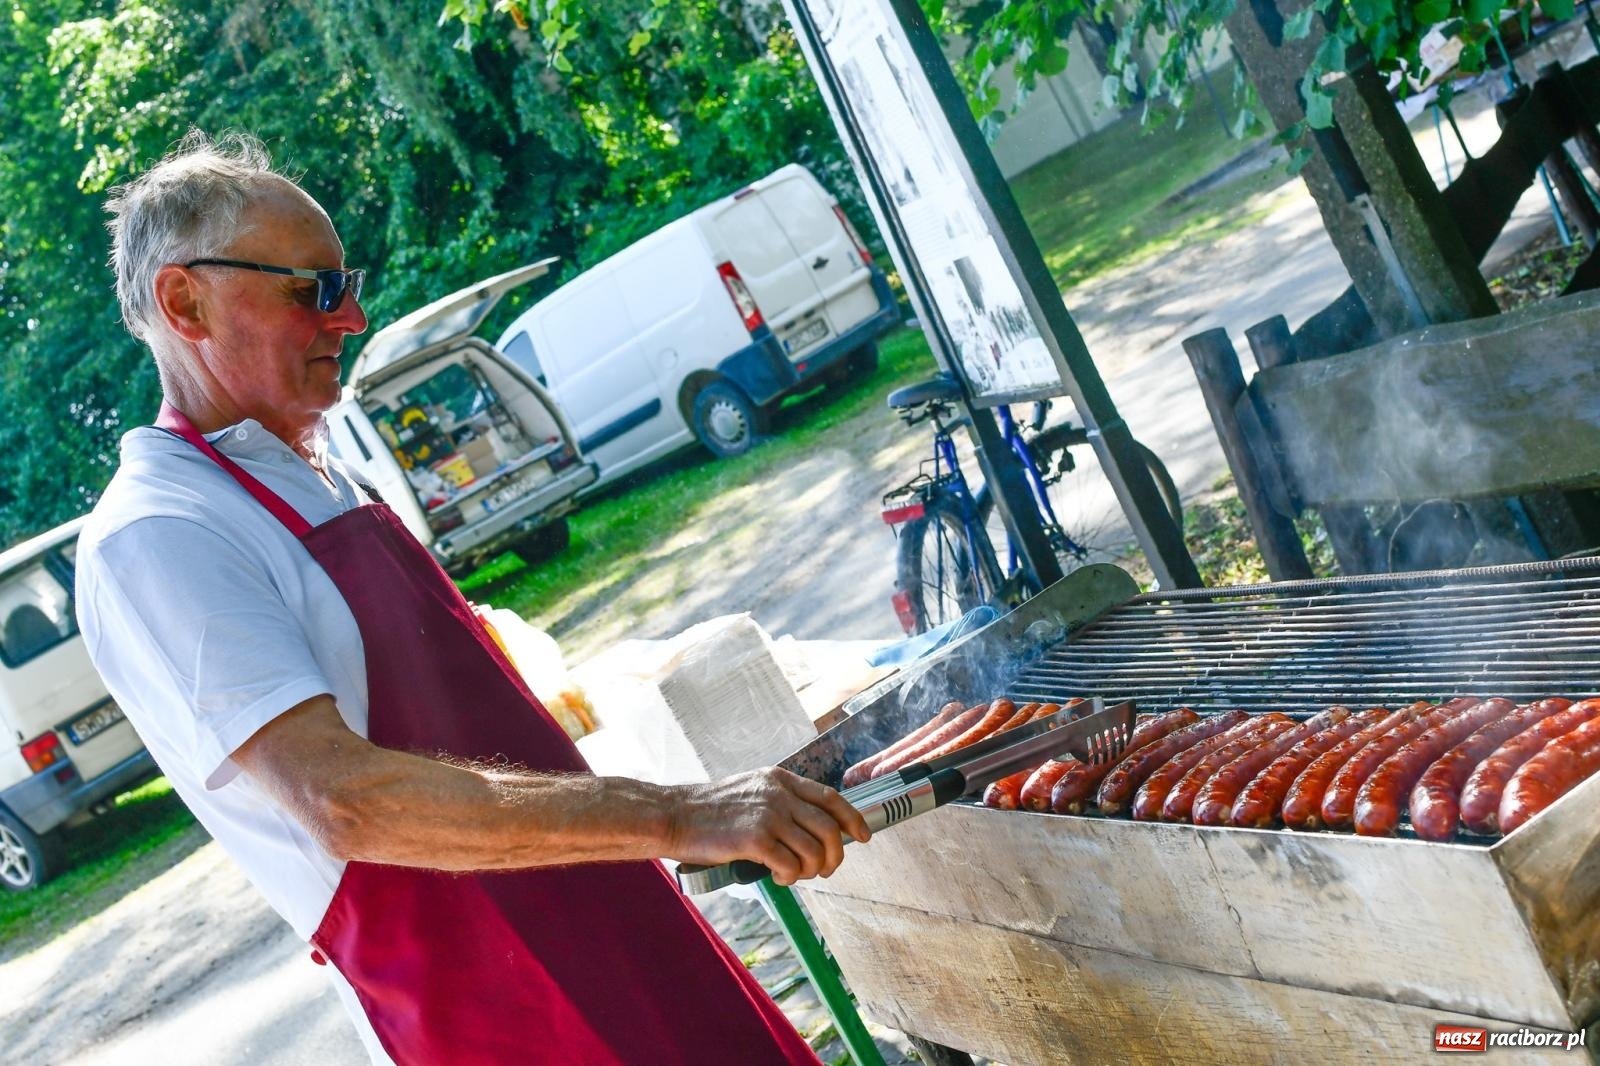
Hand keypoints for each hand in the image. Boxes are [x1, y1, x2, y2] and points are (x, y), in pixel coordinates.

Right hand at [665, 769, 870, 885]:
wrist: (674, 815)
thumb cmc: (710, 811)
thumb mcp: (751, 792)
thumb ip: (781, 803)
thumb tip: (813, 831)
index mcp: (780, 779)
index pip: (830, 798)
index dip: (852, 819)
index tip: (864, 836)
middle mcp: (778, 794)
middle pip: (830, 829)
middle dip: (835, 855)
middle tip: (826, 870)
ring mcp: (768, 815)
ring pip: (814, 850)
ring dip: (811, 870)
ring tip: (794, 873)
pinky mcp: (754, 839)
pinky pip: (791, 866)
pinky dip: (790, 877)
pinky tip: (778, 876)